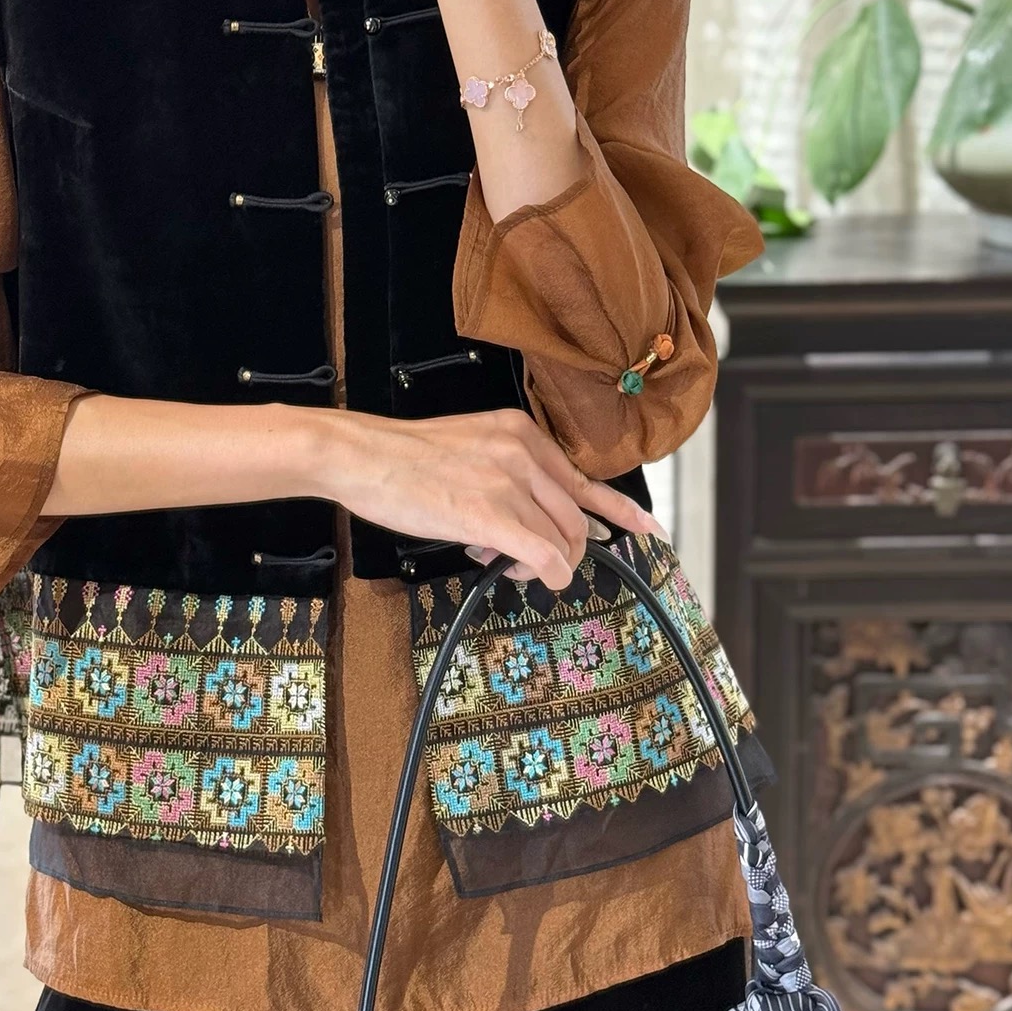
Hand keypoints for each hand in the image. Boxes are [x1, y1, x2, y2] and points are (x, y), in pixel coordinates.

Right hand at [314, 407, 665, 589]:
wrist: (364, 456)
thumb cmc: (405, 459)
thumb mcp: (471, 446)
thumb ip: (508, 473)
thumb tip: (530, 520)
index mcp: (521, 433)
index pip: (584, 479)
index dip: (621, 510)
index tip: (648, 529)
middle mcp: (523, 452)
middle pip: (576, 518)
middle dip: (564, 549)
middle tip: (529, 562)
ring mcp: (509, 481)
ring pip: (561, 539)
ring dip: (543, 564)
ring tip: (505, 563)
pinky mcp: (490, 513)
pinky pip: (543, 554)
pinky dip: (547, 573)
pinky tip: (531, 577)